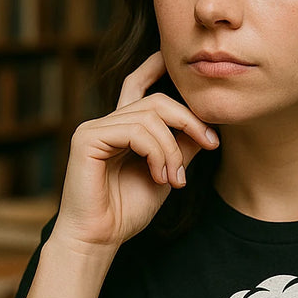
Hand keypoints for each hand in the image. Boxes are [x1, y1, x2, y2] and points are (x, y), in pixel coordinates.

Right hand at [52, 52, 219, 251]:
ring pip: (150, 116)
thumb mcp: (166, 174)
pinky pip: (135, 130)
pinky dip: (156, 152)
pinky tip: (159, 176)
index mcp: (122, 128)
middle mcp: (106, 122)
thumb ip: (181, 148)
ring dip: (173, 149)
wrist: (100, 239)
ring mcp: (94, 128)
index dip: (155, 66)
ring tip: (175, 180)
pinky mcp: (87, 138)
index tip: (175, 57)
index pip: (137, 84)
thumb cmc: (127, 211)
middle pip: (156, 100)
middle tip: (211, 144)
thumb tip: (206, 127)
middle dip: (190, 119)